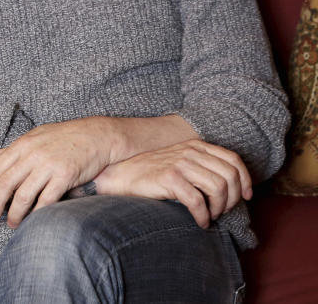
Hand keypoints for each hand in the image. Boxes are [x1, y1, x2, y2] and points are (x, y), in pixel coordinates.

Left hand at [0, 119, 114, 227]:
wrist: (96, 135)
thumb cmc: (64, 137)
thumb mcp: (34, 137)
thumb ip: (10, 150)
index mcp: (22, 144)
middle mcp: (32, 155)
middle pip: (5, 184)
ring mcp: (48, 166)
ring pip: (23, 196)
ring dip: (15, 213)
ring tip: (12, 223)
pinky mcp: (65, 177)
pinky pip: (46, 200)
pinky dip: (37, 213)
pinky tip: (33, 220)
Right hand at [95, 140, 251, 227]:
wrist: (121, 175)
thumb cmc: (152, 174)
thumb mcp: (181, 162)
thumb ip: (202, 166)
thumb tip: (232, 187)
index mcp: (196, 146)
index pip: (233, 160)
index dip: (245, 180)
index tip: (246, 197)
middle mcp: (190, 151)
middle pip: (230, 176)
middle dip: (233, 199)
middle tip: (222, 212)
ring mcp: (180, 163)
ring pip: (218, 189)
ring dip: (218, 209)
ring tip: (210, 216)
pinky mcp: (170, 177)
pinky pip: (198, 201)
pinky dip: (203, 216)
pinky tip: (199, 222)